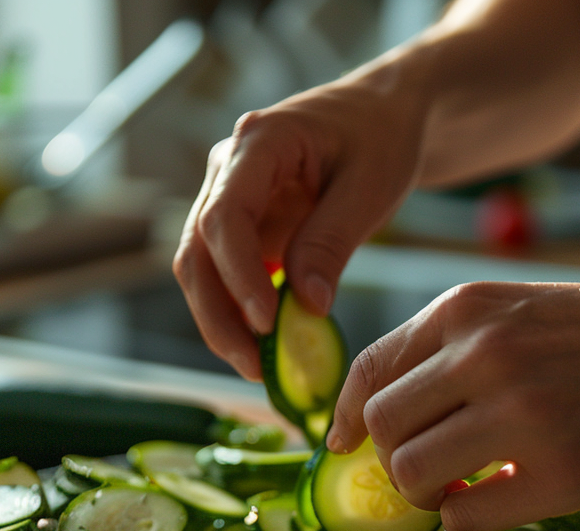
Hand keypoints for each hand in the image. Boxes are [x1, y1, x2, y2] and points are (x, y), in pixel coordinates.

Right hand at [172, 71, 427, 379]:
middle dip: (218, 314)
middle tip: (255, 365)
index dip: (239, 275)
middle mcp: (227, 167)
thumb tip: (306, 305)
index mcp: (259, 143)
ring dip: (221, 321)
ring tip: (258, 366)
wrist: (383, 116)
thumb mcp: (370, 188)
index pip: (225, 216)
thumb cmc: (381, 138)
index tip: (266, 322)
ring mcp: (226, 195)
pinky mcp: (239, 224)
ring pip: (200, 268)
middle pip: (197, 250)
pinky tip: (264, 345)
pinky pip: (224, 274)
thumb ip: (332, 243)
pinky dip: (237, 312)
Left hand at [328, 281, 579, 530]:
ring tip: (464, 488)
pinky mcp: (558, 471)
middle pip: (383, 428)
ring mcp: (520, 411)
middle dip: (393, 459)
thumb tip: (360, 422)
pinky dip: (468, 522)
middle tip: (429, 471)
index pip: (370, 369)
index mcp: (467, 309)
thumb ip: (445, 352)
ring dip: (427, 495)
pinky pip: (465, 518)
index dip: (345, 416)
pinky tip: (501, 503)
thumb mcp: (515, 312)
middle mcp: (484, 353)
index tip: (342, 444)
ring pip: (411, 475)